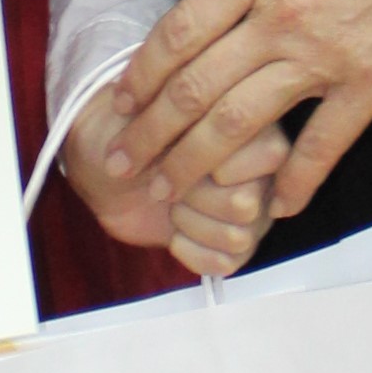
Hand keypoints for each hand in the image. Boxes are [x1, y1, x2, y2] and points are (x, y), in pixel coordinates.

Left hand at [61, 84, 284, 277]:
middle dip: (192, 198)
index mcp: (254, 128)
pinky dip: (191, 252)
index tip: (176, 150)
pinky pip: (227, 263)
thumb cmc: (130, 131)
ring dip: (189, 223)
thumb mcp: (147, 110)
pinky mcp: (235, 244)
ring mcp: (255, 211)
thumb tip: (191, 147)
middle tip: (168, 182)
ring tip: (171, 204)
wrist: (108, 165)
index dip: (208, 162)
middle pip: (244, 205)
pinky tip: (175, 232)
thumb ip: (180, 120)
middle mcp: (264, 171)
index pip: (264, 158)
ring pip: (237, 237)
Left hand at [98, 0, 371, 227]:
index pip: (180, 30)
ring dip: (195, 164)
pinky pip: (322, 146)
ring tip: (167, 191)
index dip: (142, 74)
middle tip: (120, 165)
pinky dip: (296, 182)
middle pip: (195, 86)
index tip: (120, 103)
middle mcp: (280, 14)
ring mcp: (325, 55)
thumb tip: (229, 8)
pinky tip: (276, 207)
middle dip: (150, 133)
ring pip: (239, 124)